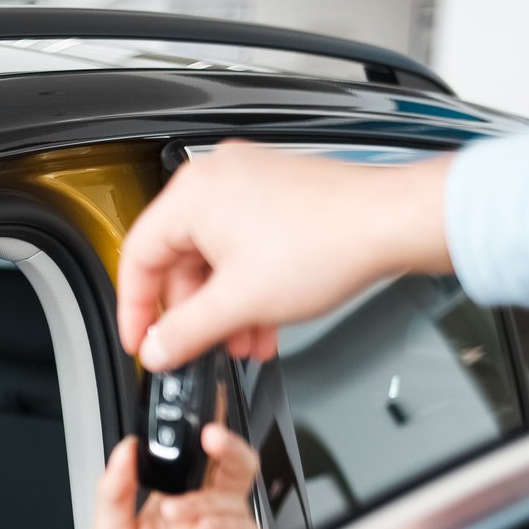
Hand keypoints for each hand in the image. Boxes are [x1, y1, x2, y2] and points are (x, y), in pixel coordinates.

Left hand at [88, 424, 262, 528]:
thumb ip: (114, 491)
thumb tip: (124, 449)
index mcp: (171, 506)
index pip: (195, 461)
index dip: (201, 436)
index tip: (194, 420)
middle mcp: (202, 519)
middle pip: (232, 469)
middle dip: (228, 446)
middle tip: (210, 437)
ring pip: (237, 500)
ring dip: (207, 499)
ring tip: (175, 512)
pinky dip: (226, 526)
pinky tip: (202, 527)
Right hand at [117, 144, 454, 370]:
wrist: (393, 223)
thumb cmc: (327, 242)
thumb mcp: (239, 303)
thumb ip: (185, 332)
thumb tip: (157, 349)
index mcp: (192, 194)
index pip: (138, 257)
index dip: (135, 309)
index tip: (142, 341)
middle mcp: (216, 179)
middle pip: (179, 259)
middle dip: (195, 313)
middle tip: (202, 347)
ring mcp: (249, 182)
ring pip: (215, 256)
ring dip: (225, 306)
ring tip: (244, 339)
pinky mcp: (277, 193)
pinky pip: (244, 244)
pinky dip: (248, 283)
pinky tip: (265, 316)